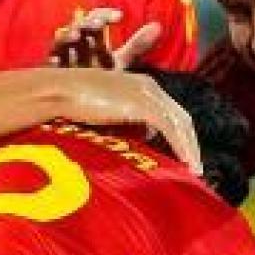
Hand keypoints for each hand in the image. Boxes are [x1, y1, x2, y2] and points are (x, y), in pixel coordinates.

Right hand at [48, 8, 162, 69]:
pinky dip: (54, 61)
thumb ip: (137, 45)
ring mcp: (63, 57)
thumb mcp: (120, 63)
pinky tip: (59, 59)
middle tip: (98, 23)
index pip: (96, 18)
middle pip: (79, 26)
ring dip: (67, 36)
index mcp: (92, 38)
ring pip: (61, 41)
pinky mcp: (53, 74)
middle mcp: (76, 44)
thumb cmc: (100, 80)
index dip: (106, 15)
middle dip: (87, 23)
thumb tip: (158, 26)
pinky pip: (50, 66)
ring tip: (75, 36)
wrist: (83, 105)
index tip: (120, 17)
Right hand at [56, 69, 200, 172]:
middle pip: (181, 117)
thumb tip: (148, 136)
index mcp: (144, 85)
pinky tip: (186, 163)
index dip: (181, 133)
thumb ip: (129, 120)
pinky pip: (169, 129)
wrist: (59, 91)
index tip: (186, 153)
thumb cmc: (76, 102)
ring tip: (194, 170)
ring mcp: (147, 94)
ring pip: (179, 124)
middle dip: (191, 142)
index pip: (172, 111)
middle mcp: (150, 86)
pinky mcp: (142, 105)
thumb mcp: (108, 110)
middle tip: (195, 165)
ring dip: (190, 148)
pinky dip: (180, 146)